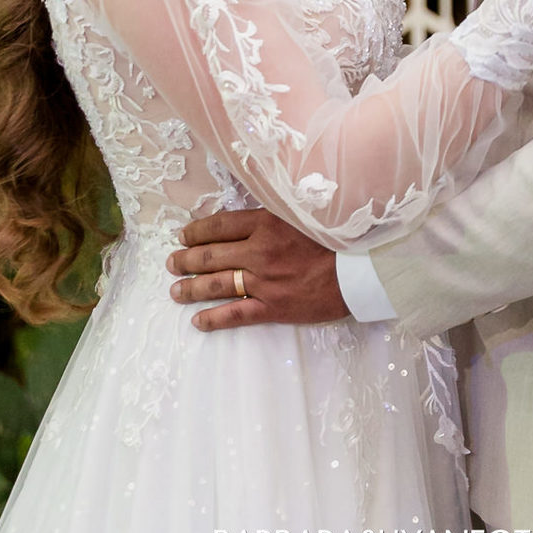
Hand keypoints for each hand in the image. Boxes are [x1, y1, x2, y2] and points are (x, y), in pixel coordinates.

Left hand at [167, 209, 348, 330]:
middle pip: (212, 255)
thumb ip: (276, 211)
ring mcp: (264, 282)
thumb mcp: (304, 211)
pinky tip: (198, 321)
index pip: (221, 225)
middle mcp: (260, 251)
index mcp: (267, 222)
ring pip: (218, 285)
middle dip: (186, 259)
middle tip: (171, 263)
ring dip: (192, 288)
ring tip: (175, 291)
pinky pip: (236, 315)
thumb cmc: (337, 235)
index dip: (197, 231)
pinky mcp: (273, 308)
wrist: (361, 269)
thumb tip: (251, 212)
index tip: (183, 235)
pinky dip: (214, 318)